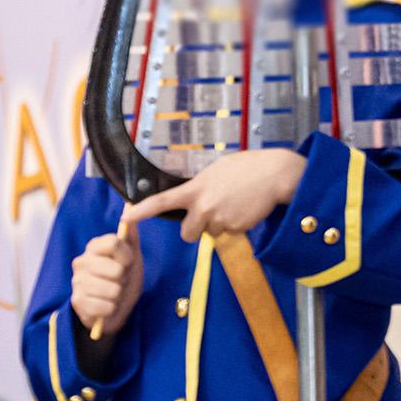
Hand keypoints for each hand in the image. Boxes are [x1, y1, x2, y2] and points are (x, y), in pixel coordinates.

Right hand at [69, 227, 145, 337]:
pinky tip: (105, 306)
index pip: (114, 243)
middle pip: (116, 270)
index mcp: (94, 246)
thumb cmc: (123, 279)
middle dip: (124, 279)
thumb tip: (129, 209)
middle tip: (118, 281)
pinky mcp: (77, 301)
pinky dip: (111, 308)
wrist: (115, 308)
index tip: (127, 262)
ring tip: (112, 294)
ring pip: (113, 290)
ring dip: (118, 295)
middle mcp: (81, 261)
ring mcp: (77, 281)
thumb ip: (131, 234)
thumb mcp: (132, 255)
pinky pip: (106, 306)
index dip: (127, 256)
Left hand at [125, 147, 306, 244]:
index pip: (162, 201)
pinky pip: (230, 232)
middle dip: (196, 229)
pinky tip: (246, 207)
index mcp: (196, 189)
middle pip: (187, 233)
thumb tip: (194, 198)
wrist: (276, 174)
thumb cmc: (247, 166)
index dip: (141, 211)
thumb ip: (201, 186)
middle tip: (210, 214)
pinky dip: (236, 224)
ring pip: (212, 232)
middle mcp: (204, 207)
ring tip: (235, 203)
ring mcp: (220, 219)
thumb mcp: (217, 170)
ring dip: (220, 223)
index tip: (125, 217)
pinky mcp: (236, 228)